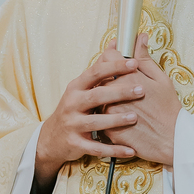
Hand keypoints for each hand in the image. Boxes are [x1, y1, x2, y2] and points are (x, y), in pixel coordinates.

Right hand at [35, 50, 143, 185]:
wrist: (52, 137)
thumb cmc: (74, 108)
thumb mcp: (82, 87)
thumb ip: (100, 67)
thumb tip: (115, 42)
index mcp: (76, 87)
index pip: (95, 72)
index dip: (114, 67)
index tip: (133, 64)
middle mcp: (72, 104)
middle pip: (97, 96)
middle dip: (119, 92)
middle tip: (141, 90)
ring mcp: (73, 124)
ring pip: (96, 122)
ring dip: (116, 120)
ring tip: (135, 117)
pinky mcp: (76, 143)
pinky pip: (97, 148)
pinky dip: (114, 150)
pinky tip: (130, 150)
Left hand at [97, 35, 181, 167]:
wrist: (172, 142)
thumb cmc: (169, 110)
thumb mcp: (161, 80)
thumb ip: (145, 58)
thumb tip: (139, 37)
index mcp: (127, 77)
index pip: (108, 57)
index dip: (112, 54)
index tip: (117, 56)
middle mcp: (114, 93)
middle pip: (100, 76)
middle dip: (108, 75)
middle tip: (121, 81)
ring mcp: (109, 113)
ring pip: (99, 97)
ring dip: (106, 96)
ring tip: (122, 101)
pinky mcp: (108, 129)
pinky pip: (101, 117)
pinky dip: (108, 115)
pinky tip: (121, 116)